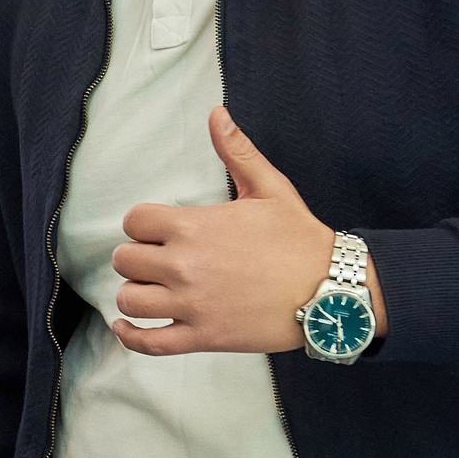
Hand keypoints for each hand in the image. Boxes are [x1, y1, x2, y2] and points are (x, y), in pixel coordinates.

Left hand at [109, 107, 383, 354]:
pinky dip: (131, 336)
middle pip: (125, 260)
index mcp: (194, 227)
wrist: (333, 290)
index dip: (144, 225)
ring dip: (136, 294)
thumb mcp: (270, 188)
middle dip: (138, 258)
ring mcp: (191, 304)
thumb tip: (217, 114)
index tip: (161, 231)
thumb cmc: (301, 238)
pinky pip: (148, 343)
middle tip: (159, 261)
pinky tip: (128, 326)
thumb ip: (236, 152)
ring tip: (152, 290)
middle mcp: (184, 265)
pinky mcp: (203, 337)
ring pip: (129, 300)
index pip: (135, 222)